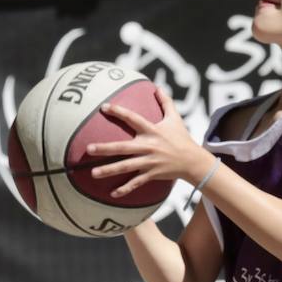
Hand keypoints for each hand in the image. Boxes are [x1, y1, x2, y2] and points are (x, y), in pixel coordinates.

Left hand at [86, 88, 213, 199]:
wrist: (192, 161)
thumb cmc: (181, 138)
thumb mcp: (175, 118)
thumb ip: (166, 102)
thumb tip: (157, 87)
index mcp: (152, 131)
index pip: (133, 118)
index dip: (119, 112)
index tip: (104, 107)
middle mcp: (149, 146)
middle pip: (124, 147)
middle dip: (106, 148)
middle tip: (89, 149)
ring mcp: (149, 162)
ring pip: (126, 167)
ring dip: (110, 170)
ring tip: (93, 173)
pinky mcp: (152, 174)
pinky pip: (136, 182)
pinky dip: (125, 189)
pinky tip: (112, 193)